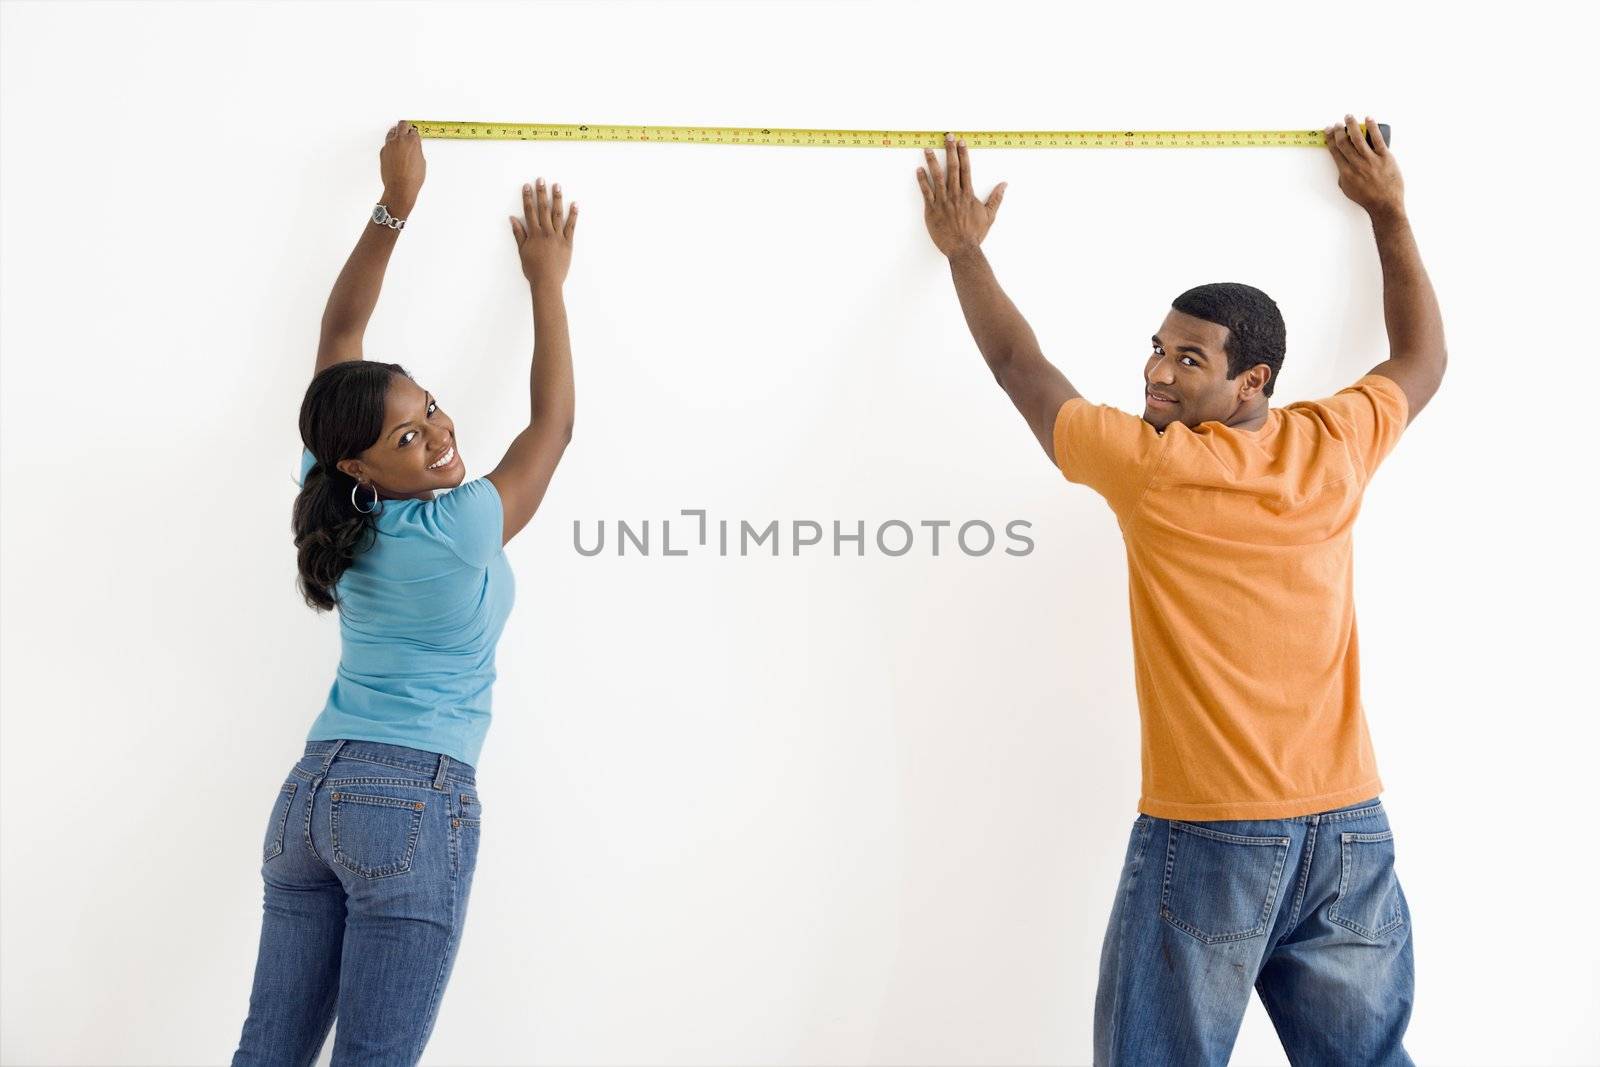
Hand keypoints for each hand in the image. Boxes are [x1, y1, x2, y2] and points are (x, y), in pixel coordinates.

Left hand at [379, 120, 424, 206]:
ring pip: (392, 132)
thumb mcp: (422, 162)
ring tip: (399, 139)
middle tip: (407, 129)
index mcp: (412, 141)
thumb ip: (417, 150)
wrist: (400, 187)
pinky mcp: (383, 151)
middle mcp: (400, 140)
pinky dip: (391, 146)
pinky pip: (387, 144)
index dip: (414, 134)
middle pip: (402, 124)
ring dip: (396, 134)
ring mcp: (389, 145)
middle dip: (405, 127)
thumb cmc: (412, 178)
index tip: (414, 136)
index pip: (413, 130)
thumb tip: (414, 147)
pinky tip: (395, 152)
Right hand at [509, 177, 576, 286]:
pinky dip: (573, 215)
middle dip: (542, 193)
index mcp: (534, 234)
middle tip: (541, 179)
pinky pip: (571, 227)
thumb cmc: (533, 269)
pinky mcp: (568, 243)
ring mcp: (558, 237)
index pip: (529, 211)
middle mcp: (546, 232)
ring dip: (557, 199)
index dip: (528, 198)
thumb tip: (513, 219)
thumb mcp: (522, 251)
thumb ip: (519, 234)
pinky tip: (575, 204)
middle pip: (543, 209)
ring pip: (557, 214)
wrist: (547, 282)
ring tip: (557, 186)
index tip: (527, 186)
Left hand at [918, 133, 1006, 256]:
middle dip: (949, 151)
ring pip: (937, 177)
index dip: (963, 154)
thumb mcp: (989, 216)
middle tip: (947, 137)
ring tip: (927, 149)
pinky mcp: (932, 210)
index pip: (966, 169)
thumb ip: (996, 198)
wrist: (962, 249)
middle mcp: (955, 195)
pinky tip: (919, 170)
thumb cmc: (975, 234)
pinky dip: (922, 180)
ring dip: (932, 161)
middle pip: (952, 168)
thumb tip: (1004, 185)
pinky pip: (926, 192)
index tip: (961, 142)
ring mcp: (943, 201)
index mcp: (968, 194)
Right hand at [1325, 114, 1403, 219]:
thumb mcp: (1348, 190)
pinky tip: (1369, 119)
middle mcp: (1357, 164)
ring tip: (1349, 117)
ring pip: (1358, 138)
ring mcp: (1371, 160)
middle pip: (1344, 143)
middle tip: (1336, 123)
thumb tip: (1343, 163)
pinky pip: (1377, 139)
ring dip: (1352, 125)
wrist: (1385, 204)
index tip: (1328, 131)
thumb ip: (1343, 176)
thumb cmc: (1368, 199)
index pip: (1335, 151)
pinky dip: (1372, 127)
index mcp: (1346, 172)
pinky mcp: (1385, 157)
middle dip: (1338, 131)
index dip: (1330, 139)